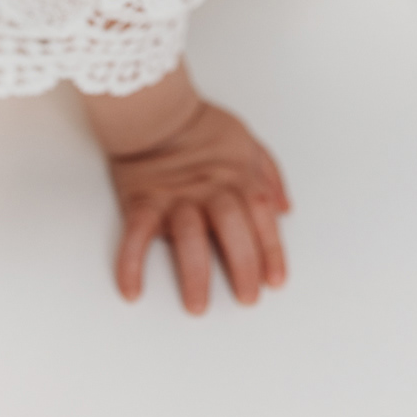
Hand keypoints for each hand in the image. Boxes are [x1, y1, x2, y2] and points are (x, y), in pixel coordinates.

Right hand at [105, 100, 290, 313]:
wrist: (154, 110)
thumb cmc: (201, 126)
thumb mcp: (245, 140)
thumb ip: (267, 172)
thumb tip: (285, 208)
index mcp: (236, 176)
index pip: (261, 215)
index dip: (271, 249)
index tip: (275, 280)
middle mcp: (209, 189)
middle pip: (231, 227)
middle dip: (243, 265)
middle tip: (247, 297)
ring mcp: (174, 197)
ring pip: (188, 236)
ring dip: (195, 273)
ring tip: (198, 306)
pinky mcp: (142, 202)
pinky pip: (136, 235)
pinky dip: (131, 263)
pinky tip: (132, 291)